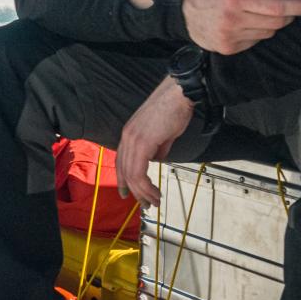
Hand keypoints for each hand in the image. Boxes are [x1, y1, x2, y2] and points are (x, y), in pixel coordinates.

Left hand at [116, 78, 193, 206]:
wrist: (179, 94)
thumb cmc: (175, 110)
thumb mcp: (164, 134)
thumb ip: (158, 148)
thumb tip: (158, 159)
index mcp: (129, 134)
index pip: (121, 161)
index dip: (123, 180)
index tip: (128, 194)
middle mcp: (126, 138)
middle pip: (125, 171)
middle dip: (135, 191)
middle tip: (146, 205)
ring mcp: (132, 140)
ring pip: (131, 175)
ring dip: (143, 192)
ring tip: (154, 202)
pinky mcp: (142, 143)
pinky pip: (139, 171)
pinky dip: (146, 186)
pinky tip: (155, 193)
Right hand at [182, 0, 300, 54]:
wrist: (183, 11)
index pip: (277, 8)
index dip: (298, 7)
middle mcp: (233, 21)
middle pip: (277, 23)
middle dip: (288, 14)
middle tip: (287, 6)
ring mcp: (230, 38)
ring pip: (269, 33)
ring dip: (271, 24)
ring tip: (255, 13)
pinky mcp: (229, 50)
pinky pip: (256, 42)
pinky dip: (258, 32)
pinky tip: (244, 24)